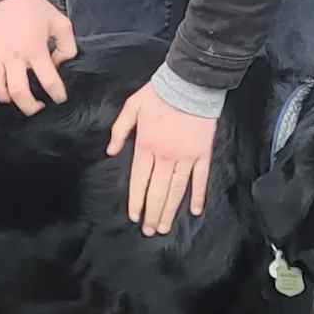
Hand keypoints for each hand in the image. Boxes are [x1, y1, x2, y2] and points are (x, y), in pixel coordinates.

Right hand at [0, 0, 76, 114]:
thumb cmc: (34, 7)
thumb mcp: (60, 22)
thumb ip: (67, 47)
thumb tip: (59, 64)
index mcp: (35, 49)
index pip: (49, 80)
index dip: (57, 94)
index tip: (60, 99)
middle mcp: (13, 56)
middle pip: (19, 93)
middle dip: (31, 107)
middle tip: (38, 108)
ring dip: (8, 99)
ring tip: (17, 98)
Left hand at [107, 83, 215, 234]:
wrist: (189, 82)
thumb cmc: (158, 93)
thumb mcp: (131, 107)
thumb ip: (119, 130)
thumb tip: (110, 151)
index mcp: (146, 146)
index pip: (139, 181)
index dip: (136, 201)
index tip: (134, 217)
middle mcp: (165, 156)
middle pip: (157, 191)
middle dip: (151, 213)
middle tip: (148, 231)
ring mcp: (186, 156)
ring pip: (177, 190)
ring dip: (169, 210)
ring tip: (164, 227)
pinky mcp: (202, 153)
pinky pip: (200, 179)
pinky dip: (198, 195)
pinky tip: (193, 211)